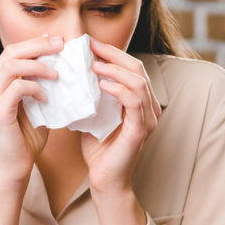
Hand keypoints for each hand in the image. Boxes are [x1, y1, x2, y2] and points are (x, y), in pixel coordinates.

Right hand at [0, 36, 60, 183]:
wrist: (13, 168)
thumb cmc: (25, 140)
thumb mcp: (35, 108)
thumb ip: (41, 89)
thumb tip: (62, 70)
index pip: (12, 52)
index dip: (34, 43)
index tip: (56, 41)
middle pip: (11, 52)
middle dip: (38, 45)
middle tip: (61, 44)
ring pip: (11, 65)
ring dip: (37, 65)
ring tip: (57, 72)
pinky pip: (17, 87)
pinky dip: (35, 87)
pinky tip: (46, 96)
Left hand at [82, 38, 160, 193]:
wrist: (105, 180)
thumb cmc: (99, 150)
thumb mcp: (94, 115)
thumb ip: (92, 95)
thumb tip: (73, 72)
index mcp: (141, 102)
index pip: (131, 68)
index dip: (113, 53)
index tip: (90, 44)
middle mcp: (150, 108)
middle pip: (137, 69)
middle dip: (113, 54)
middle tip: (91, 46)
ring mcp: (148, 119)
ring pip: (138, 82)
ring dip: (115, 69)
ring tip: (93, 64)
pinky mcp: (141, 130)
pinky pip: (133, 101)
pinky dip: (118, 89)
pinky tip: (101, 83)